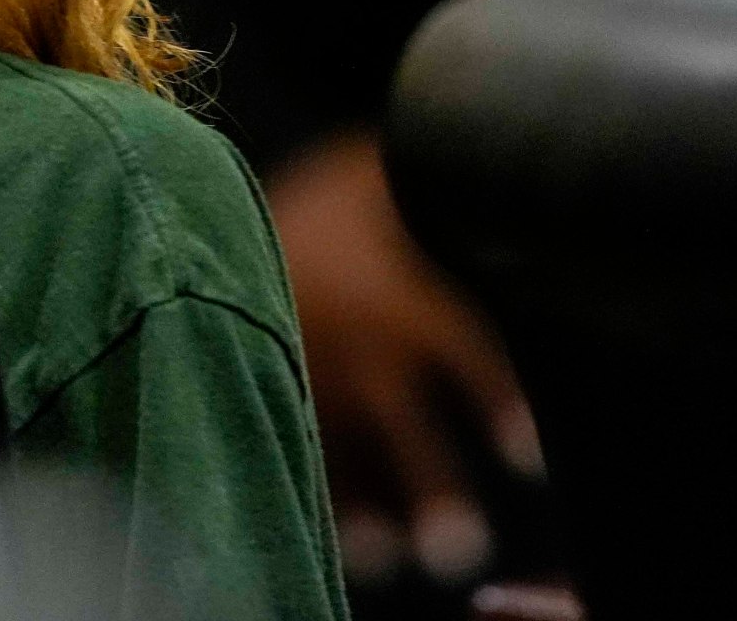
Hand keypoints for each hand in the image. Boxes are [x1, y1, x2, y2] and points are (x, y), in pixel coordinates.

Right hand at [268, 130, 542, 588]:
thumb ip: (433, 196)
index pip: (459, 351)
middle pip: (398, 426)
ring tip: (389, 559)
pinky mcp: (268, 394)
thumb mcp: (377, 178)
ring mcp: (304, 380)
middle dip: (430, 484)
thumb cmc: (321, 201)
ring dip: (365, 512)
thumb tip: (507, 180)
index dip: (493, 401)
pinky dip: (324, 500)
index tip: (528, 458)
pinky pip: (297, 455)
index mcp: (393, 296)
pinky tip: (352, 545)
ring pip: (341, 456)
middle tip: (463, 547)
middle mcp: (352, 348)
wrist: (208, 207)